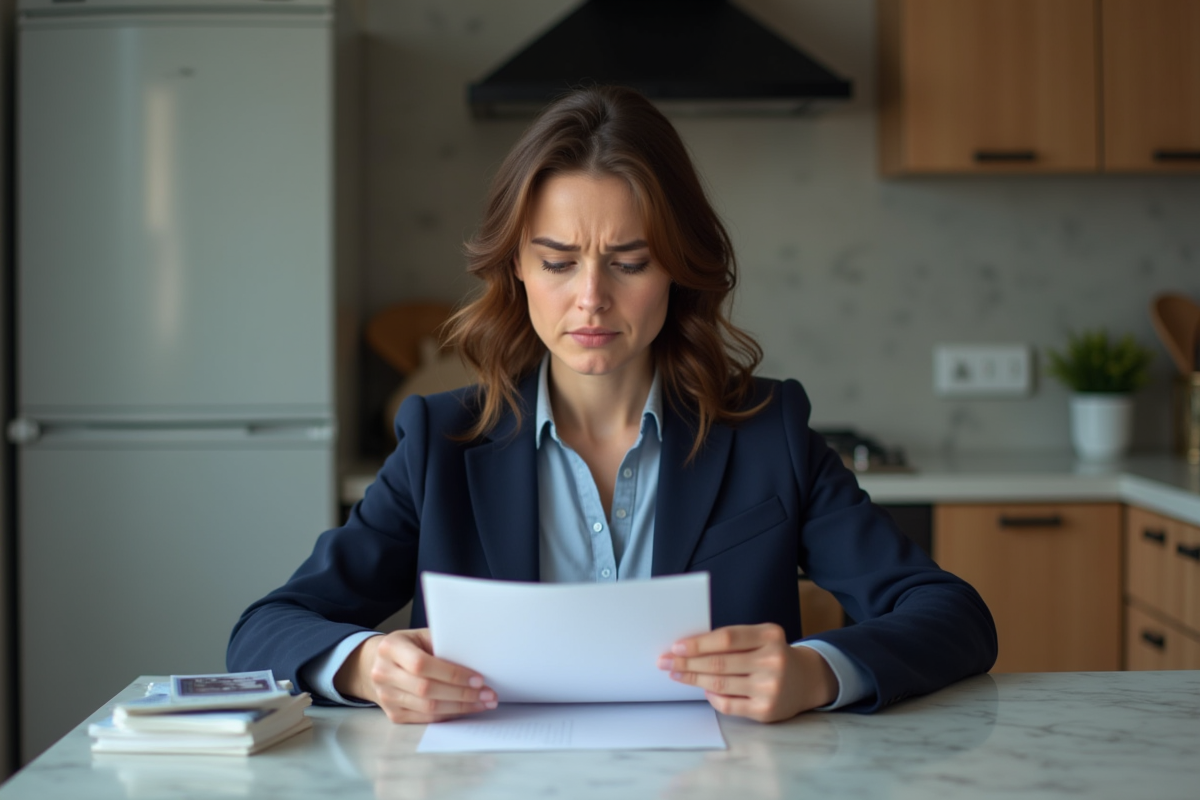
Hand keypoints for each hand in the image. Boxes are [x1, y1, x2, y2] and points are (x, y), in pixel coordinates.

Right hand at [334, 628, 497, 722]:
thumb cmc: (409, 646)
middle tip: (488, 694)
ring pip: (427, 708)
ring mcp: (386, 697)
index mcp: (390, 648)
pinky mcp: (393, 714)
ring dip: (460, 707)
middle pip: (426, 689)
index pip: (422, 664)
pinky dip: (449, 714)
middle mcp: (383, 673)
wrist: (378, 663)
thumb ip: (443, 645)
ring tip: (484, 702)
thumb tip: (478, 659)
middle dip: (462, 694)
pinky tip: (466, 709)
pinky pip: (425, 718)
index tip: (478, 679)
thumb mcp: (421, 636)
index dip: (452, 674)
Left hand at [658, 624, 836, 721]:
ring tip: (676, 673)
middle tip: (665, 661)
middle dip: (687, 662)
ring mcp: (770, 688)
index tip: (676, 646)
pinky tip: (702, 689)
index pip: (727, 638)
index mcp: (770, 636)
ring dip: (693, 678)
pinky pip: (728, 704)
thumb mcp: (761, 638)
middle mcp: (772, 661)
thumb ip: (733, 640)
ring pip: (720, 684)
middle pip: (719, 663)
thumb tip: (688, 647)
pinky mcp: (766, 711)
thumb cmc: (773, 655)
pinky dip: (711, 696)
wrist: (806, 680)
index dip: (698, 643)